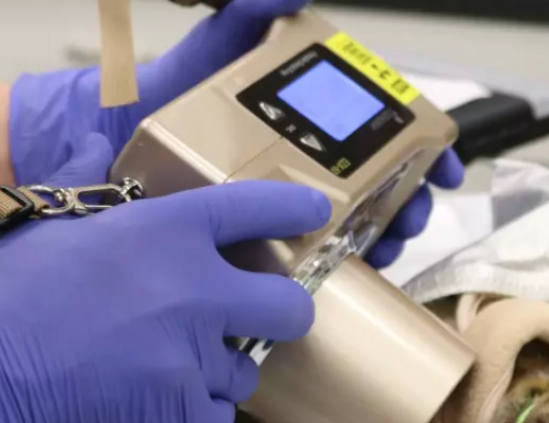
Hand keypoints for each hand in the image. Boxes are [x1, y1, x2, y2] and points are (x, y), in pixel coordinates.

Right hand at [0, 133, 330, 422]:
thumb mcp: (37, 222)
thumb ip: (82, 184)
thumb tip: (95, 148)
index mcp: (163, 233)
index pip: (256, 208)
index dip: (296, 209)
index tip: (316, 213)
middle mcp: (194, 291)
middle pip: (289, 305)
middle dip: (282, 310)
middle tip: (258, 315)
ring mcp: (191, 356)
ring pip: (247, 370)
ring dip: (223, 369)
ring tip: (180, 366)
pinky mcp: (178, 411)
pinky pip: (219, 418)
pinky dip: (200, 415)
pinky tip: (168, 404)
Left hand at [8, 0, 461, 267]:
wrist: (106, 139)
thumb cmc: (162, 90)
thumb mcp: (214, 43)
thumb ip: (250, 14)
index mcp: (307, 118)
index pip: (383, 132)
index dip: (422, 149)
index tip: (442, 165)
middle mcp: (303, 161)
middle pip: (379, 184)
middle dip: (408, 200)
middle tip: (411, 214)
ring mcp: (279, 202)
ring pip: (352, 225)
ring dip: (382, 237)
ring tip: (386, 245)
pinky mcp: (250, 239)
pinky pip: (304, 257)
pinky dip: (334, 265)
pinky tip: (347, 271)